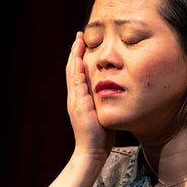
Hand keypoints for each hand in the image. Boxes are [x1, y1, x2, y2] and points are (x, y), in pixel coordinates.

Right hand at [66, 32, 114, 156]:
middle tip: (79, 35)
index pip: (78, 73)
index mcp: (80, 98)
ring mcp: (75, 100)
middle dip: (75, 51)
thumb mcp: (102, 114)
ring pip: (72, 72)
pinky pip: (76, 83)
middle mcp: (75, 97)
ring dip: (75, 55)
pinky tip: (79, 58)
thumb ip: (104, 102)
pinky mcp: (79, 104)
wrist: (92, 151)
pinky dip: (77, 70)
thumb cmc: (100, 136)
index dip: (80, 58)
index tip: (84, 44)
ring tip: (78, 41)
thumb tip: (113, 93)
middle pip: (72, 69)